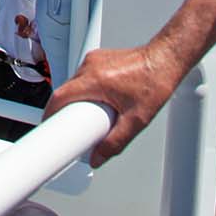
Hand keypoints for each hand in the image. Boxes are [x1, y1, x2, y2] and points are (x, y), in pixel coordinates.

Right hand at [44, 41, 181, 166]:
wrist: (166, 58)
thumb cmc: (155, 81)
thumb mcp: (136, 120)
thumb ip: (115, 142)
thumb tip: (99, 156)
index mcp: (95, 80)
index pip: (60, 97)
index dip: (50, 115)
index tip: (49, 127)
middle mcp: (91, 67)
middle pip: (66, 91)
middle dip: (67, 111)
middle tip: (77, 127)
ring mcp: (94, 60)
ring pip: (75, 83)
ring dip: (78, 100)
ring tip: (95, 113)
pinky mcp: (100, 58)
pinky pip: (84, 76)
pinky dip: (87, 89)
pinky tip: (102, 99)